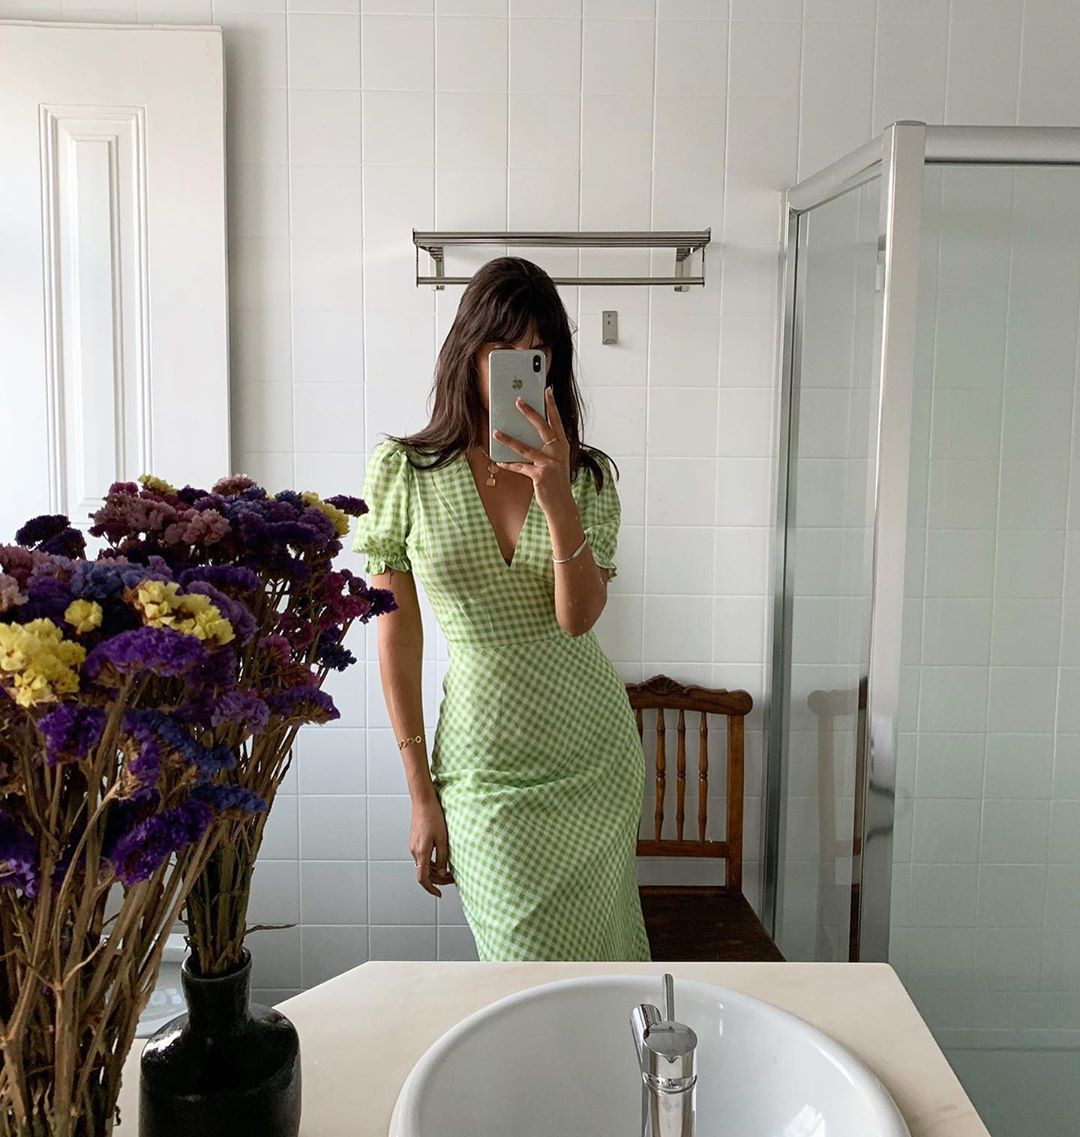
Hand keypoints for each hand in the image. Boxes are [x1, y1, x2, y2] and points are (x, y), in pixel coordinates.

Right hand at [410, 795, 454, 896]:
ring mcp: (413, 846)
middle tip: (452, 878)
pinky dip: (431, 863)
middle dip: (438, 879)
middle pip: (424, 873)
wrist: (423, 801)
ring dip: (435, 871)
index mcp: (421, 852)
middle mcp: (414, 851)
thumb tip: (441, 872)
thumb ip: (442, 857)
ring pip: (423, 866)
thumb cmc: (433, 816)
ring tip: (449, 870)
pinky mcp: (415, 841)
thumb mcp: (442, 838)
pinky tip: (441, 859)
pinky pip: (422, 857)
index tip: (439, 894)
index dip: (430, 889)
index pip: (423, 879)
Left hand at [491, 387, 572, 513]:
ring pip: (525, 447)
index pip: (557, 421)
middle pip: (543, 428)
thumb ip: (546, 449)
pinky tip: (499, 461)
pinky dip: (509, 464)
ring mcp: (549, 464)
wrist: (561, 504)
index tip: (547, 390)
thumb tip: (526, 434)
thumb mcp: (556, 462)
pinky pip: (520, 466)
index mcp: (562, 446)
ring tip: (495, 432)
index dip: (552, 406)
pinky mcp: (539, 475)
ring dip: (508, 440)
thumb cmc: (556, 482)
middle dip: (530, 412)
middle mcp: (557, 453)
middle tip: (518, 400)